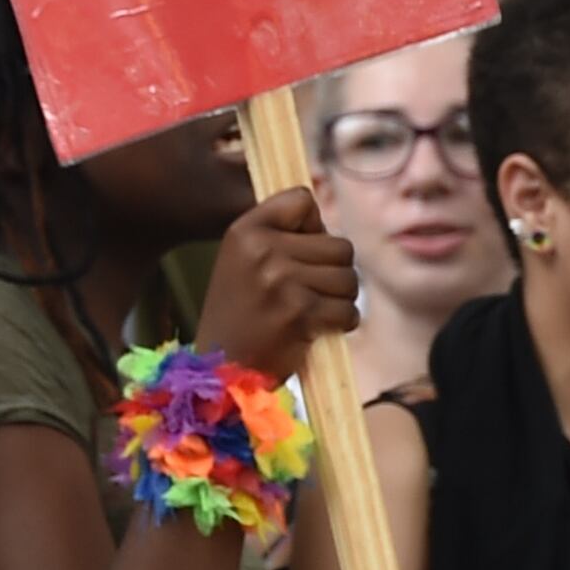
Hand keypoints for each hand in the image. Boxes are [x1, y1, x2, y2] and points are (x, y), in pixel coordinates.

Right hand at [193, 185, 359, 381]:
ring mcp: (282, 281)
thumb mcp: (241, 260)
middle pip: (339, 244)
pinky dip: (342, 322)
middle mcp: (262, 249)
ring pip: (349, 278)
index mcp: (245, 230)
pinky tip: (319, 329)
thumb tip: (324, 220)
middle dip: (334, 271)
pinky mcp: (300, 314)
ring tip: (314, 311)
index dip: (312, 226)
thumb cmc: (239, 315)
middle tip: (311, 292)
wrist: (221, 370)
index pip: (302, 199)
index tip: (298, 252)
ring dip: (340, 299)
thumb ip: (278, 234)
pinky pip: (348, 310)